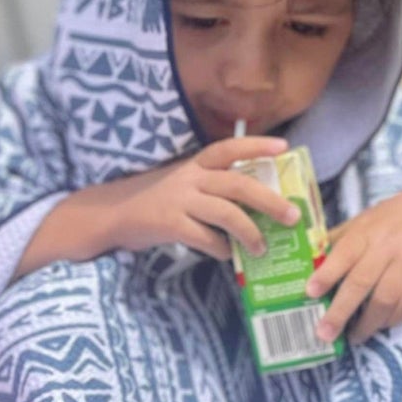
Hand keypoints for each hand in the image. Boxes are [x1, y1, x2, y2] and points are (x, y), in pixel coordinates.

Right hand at [17, 135, 302, 277]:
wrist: (109, 214)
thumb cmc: (150, 200)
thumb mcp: (179, 182)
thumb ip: (209, 186)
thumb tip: (251, 204)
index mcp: (193, 164)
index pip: (229, 147)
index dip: (256, 145)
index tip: (284, 147)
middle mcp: (189, 178)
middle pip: (238, 184)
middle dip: (270, 200)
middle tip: (292, 216)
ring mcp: (179, 201)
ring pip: (226, 213)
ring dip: (250, 232)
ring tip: (262, 246)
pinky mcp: (169, 225)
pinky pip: (205, 238)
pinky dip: (221, 249)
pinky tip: (228, 255)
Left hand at [306, 187, 401, 344]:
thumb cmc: (391, 218)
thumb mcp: (363, 220)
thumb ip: (338, 240)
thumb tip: (307, 261)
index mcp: (365, 232)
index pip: (343, 253)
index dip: (327, 274)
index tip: (310, 292)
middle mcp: (386, 247)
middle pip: (361, 282)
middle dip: (341, 311)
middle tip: (325, 334)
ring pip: (386, 298)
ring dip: (369, 323)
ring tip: (354, 337)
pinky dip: (395, 318)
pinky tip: (382, 326)